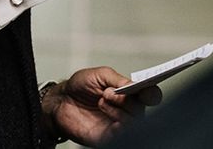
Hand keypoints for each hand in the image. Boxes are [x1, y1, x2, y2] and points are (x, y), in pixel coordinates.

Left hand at [40, 66, 161, 146]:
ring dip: (117, 110)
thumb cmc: (80, 86)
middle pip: (141, 109)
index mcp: (127, 93)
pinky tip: (106, 114)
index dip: (152, 93)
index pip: (148, 95)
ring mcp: (118, 124)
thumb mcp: (100, 75)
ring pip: (132, 122)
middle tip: (108, 93)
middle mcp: (126, 109)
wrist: (61, 101)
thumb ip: (118, 79)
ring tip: (101, 101)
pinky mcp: (108, 137)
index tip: (147, 91)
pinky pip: (120, 135)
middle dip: (127, 100)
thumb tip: (133, 85)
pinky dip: (117, 126)